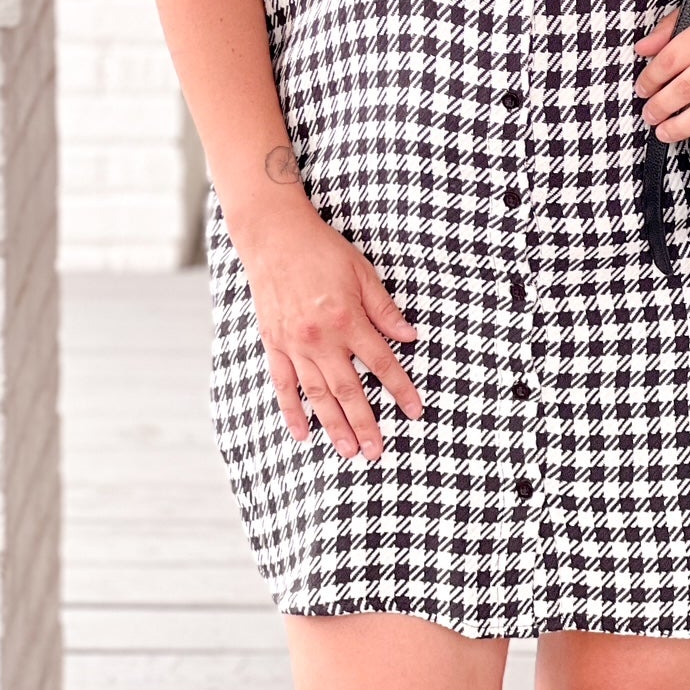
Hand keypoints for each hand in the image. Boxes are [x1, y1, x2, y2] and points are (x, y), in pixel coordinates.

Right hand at [239, 204, 424, 461]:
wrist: (275, 237)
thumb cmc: (322, 251)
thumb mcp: (362, 273)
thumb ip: (384, 310)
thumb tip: (409, 336)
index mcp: (346, 318)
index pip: (381, 362)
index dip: (400, 388)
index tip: (415, 411)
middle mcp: (320, 338)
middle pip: (348, 389)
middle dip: (366, 423)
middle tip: (377, 452)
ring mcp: (294, 344)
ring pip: (317, 395)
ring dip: (334, 425)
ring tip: (349, 451)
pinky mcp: (273, 344)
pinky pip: (283, 385)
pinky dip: (292, 411)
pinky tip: (303, 433)